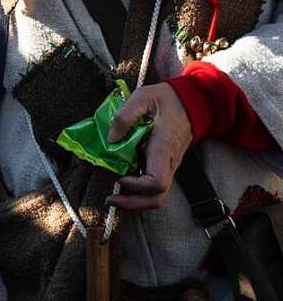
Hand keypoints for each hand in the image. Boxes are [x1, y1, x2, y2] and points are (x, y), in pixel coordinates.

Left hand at [106, 82, 192, 209]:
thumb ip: (126, 115)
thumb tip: (110, 138)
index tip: (119, 177)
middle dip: (132, 203)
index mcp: (163, 148)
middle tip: (109, 199)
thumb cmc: (166, 100)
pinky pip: (153, 186)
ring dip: (133, 200)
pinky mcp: (163, 165)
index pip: (156, 182)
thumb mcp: (143, 97)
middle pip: (157, 198)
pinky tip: (119, 180)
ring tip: (112, 196)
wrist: (191, 101)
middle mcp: (168, 162)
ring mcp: (168, 166)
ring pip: (156, 196)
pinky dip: (136, 190)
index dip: (136, 186)